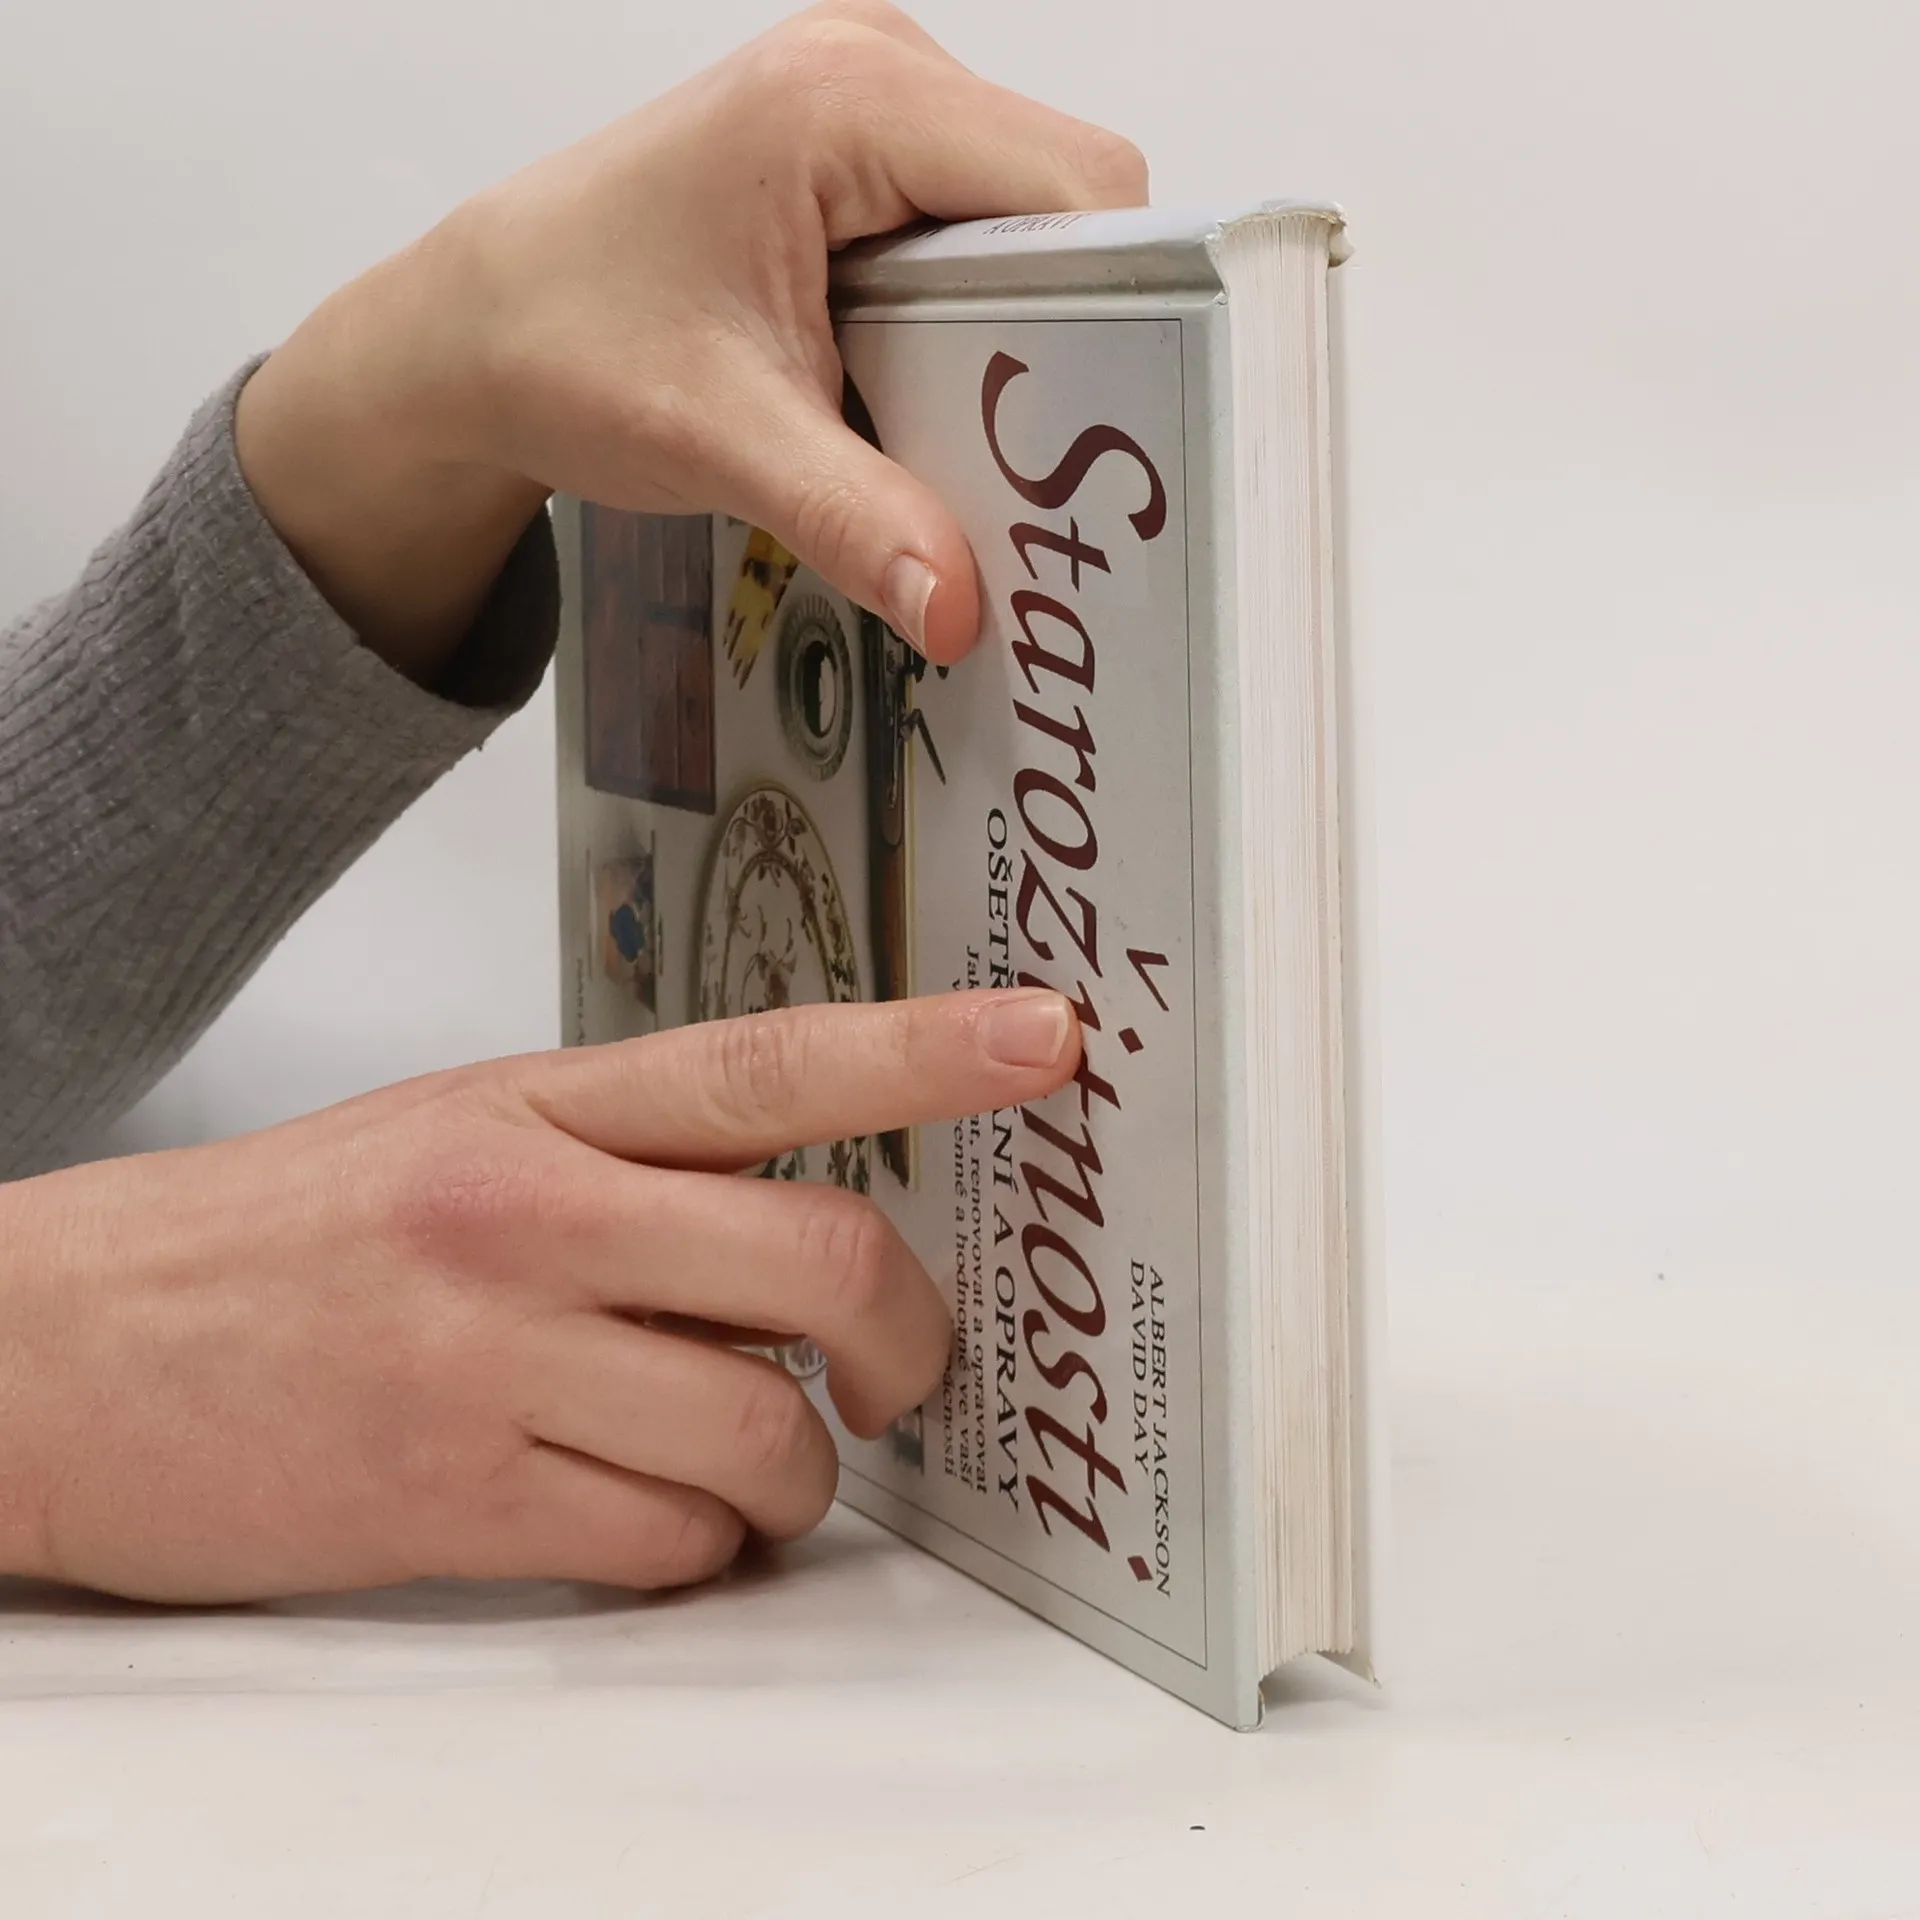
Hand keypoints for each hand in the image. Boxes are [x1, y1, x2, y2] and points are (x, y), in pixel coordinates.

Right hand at [0, 989, 1077, 1600]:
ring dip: (800, 1474)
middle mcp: (530, 1216)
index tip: (1046, 1038)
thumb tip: (805, 1229)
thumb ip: (638, 1161)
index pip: (772, 1059)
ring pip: (765, 1429)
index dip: (929, 1047)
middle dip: (910, 1339)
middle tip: (903, 1375)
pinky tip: (659, 1520)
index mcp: (539, 1106)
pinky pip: (670, 1540)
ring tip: (757, 1469)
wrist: (69, 1351)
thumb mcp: (465, 1135)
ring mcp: (496, 1360)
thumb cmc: (286, 1237)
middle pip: (822, 1258)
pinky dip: (704, 1547)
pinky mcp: (458, 1500)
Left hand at [235, 0, 1146, 681]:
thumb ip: (854, 519)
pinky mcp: (858, 159)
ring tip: (976, 437)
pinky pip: (970, 232)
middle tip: (1040, 459)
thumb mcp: (720, 442)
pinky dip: (970, 323)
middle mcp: (872, 70)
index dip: (1117, 303)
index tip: (1111, 427)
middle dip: (1068, 331)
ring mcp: (867, 105)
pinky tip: (930, 400)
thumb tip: (961, 606)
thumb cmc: (563, 342)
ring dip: (1016, 333)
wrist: (473, 332)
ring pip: (1024, 221)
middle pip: (1066, 198)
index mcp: (846, 99)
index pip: (1074, 183)